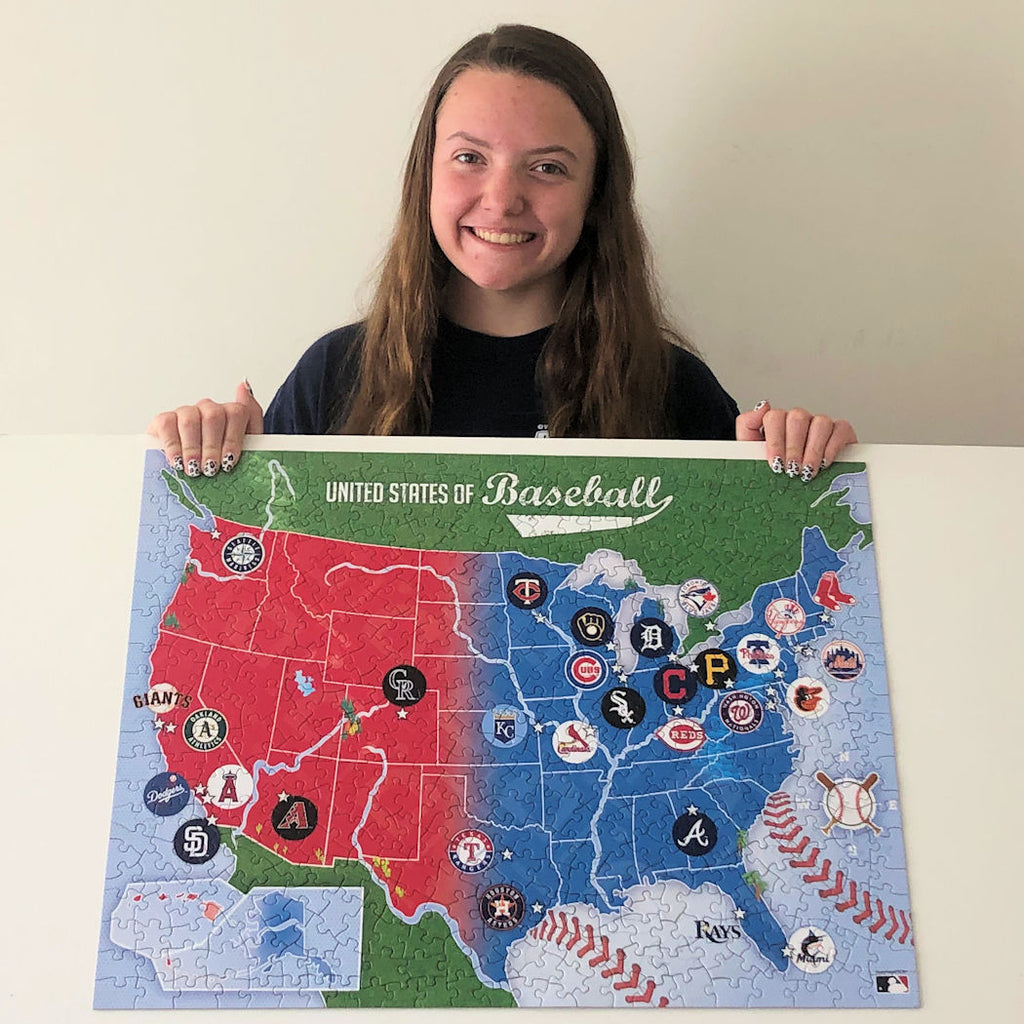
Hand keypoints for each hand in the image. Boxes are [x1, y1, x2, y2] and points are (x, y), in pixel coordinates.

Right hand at [147, 381, 263, 476]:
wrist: (194, 475)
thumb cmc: (222, 461)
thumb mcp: (247, 446)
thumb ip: (251, 417)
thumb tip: (244, 386)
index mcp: (231, 413)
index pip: (237, 413)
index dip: (233, 439)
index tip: (229, 461)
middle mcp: (209, 408)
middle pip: (213, 416)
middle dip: (212, 447)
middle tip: (210, 468)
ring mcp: (187, 412)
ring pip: (190, 421)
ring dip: (193, 448)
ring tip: (194, 469)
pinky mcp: (164, 420)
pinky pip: (167, 425)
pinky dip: (173, 446)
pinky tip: (178, 461)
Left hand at [736, 400, 856, 480]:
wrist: (794, 490)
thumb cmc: (775, 470)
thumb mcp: (752, 452)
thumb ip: (748, 426)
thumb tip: (763, 406)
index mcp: (777, 422)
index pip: (774, 417)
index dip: (775, 441)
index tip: (775, 464)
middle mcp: (799, 419)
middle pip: (797, 418)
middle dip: (793, 448)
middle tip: (791, 470)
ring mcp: (820, 423)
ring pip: (820, 422)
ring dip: (812, 450)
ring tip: (806, 471)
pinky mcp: (841, 431)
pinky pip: (840, 429)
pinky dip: (831, 447)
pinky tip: (823, 463)